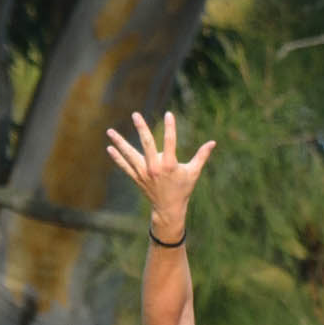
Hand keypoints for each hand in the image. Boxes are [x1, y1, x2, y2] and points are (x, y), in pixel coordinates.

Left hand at [105, 111, 214, 232]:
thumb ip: (202, 156)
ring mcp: (144, 173)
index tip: (169, 114)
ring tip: (109, 131)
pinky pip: (125, 166)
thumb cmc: (183, 189)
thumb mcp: (193, 172)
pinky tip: (110, 148)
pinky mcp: (137, 178)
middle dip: (141, 128)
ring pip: (130, 155)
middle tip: (135, 114)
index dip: (170, 128)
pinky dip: (117, 158)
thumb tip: (213, 142)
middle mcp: (155, 168)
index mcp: (170, 165)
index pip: (170, 142)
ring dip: (119, 143)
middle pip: (147, 144)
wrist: (169, 210)